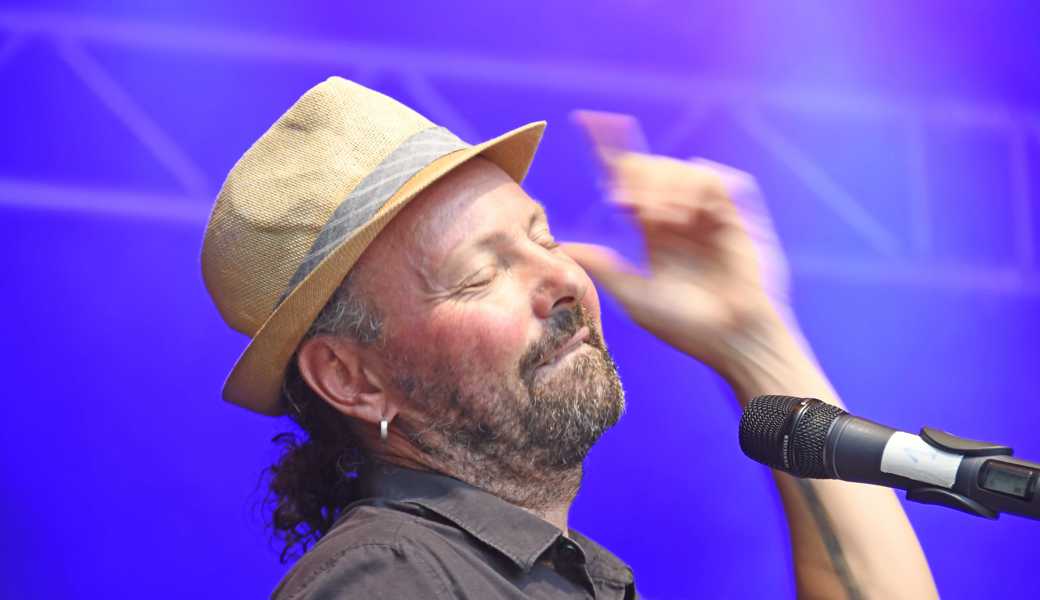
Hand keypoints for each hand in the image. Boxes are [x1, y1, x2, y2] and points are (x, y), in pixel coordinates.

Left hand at [564, 111, 794, 375]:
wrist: (731, 338)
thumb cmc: (685, 327)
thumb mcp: (634, 298)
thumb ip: (602, 267)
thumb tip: (564, 245)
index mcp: (653, 235)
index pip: (627, 184)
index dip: (609, 153)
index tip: (586, 123)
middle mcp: (678, 219)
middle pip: (651, 170)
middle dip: (637, 176)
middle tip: (626, 203)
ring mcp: (707, 215)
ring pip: (680, 169)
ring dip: (664, 187)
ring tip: (659, 220)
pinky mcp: (736, 215)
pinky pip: (713, 179)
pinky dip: (695, 188)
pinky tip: (686, 214)